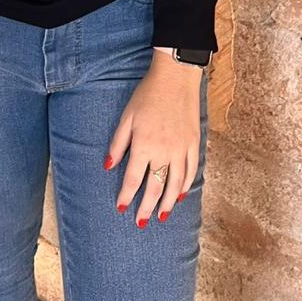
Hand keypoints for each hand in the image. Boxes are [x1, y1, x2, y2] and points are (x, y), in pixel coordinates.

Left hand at [104, 54, 202, 227]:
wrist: (175, 78)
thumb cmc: (147, 95)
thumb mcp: (126, 116)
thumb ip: (117, 144)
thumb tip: (107, 166)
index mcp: (144, 145)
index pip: (133, 179)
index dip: (127, 196)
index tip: (122, 208)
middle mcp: (163, 151)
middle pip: (155, 187)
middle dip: (147, 207)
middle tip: (141, 222)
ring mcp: (181, 149)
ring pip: (175, 184)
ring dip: (168, 203)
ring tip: (162, 216)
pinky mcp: (194, 143)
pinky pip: (191, 171)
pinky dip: (186, 185)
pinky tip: (181, 195)